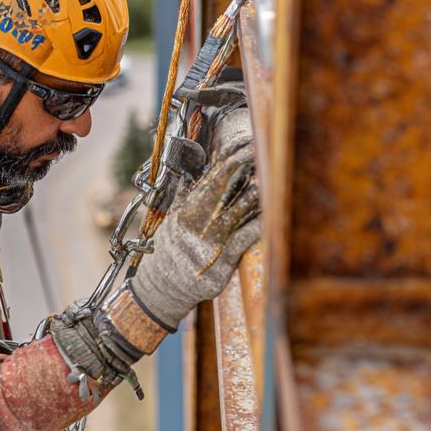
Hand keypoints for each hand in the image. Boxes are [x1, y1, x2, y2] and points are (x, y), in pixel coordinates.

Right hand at [128, 106, 259, 329]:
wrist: (163, 286)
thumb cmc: (169, 251)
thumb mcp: (171, 220)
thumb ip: (183, 196)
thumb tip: (188, 174)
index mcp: (188, 207)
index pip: (212, 174)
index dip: (231, 156)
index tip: (246, 144)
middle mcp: (198, 221)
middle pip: (224, 186)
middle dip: (243, 166)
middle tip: (260, 151)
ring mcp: (210, 241)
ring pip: (235, 211)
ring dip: (253, 195)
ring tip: (267, 181)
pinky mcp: (220, 262)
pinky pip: (240, 241)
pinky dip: (254, 229)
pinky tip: (266, 220)